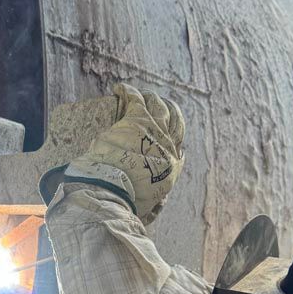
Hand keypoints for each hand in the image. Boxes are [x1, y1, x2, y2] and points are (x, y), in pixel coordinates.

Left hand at [64, 84, 185, 222]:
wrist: (115, 191)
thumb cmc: (126, 202)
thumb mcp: (149, 204)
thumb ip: (157, 199)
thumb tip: (160, 200)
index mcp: (172, 165)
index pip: (178, 139)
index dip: (173, 129)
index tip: (166, 126)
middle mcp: (168, 145)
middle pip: (172, 117)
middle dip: (165, 108)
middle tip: (155, 103)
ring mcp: (153, 130)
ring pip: (157, 104)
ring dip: (149, 97)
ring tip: (139, 94)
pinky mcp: (136, 120)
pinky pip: (136, 98)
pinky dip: (128, 91)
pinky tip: (119, 89)